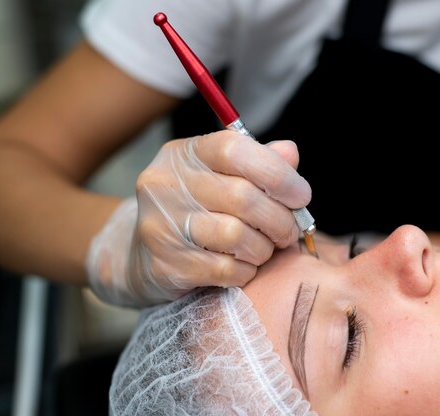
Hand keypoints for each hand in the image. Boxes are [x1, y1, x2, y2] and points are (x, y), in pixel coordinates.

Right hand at [86, 130, 310, 305]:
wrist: (138, 254)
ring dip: (264, 247)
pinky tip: (244, 266)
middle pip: (243, 197)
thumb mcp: (220, 176)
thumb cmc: (194, 210)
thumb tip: (290, 153)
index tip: (301, 195)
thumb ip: (258, 163)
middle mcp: (166, 184)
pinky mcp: (164, 264)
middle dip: (280, 219)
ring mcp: (161, 224)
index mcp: (185, 154)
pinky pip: (224, 269)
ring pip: (236, 235)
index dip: (278, 173)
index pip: (235, 150)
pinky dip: (246, 270)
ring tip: (265, 249)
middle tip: (290, 231)